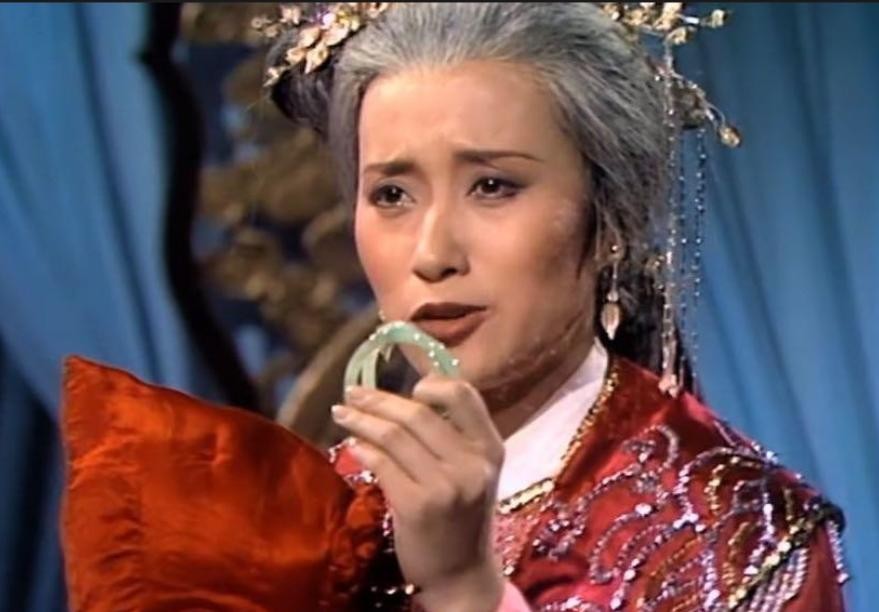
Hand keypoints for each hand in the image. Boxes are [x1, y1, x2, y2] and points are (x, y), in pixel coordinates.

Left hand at [331, 375, 505, 611]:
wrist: (461, 574)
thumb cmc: (462, 516)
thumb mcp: (472, 472)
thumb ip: (452, 436)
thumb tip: (407, 394)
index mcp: (490, 448)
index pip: (463, 394)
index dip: (432, 382)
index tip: (407, 387)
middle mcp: (471, 464)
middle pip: (417, 413)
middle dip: (378, 400)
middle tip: (353, 393)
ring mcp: (445, 486)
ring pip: (393, 435)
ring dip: (360, 420)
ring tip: (341, 413)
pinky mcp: (417, 506)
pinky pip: (381, 463)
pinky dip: (362, 449)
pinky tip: (352, 445)